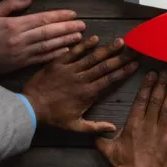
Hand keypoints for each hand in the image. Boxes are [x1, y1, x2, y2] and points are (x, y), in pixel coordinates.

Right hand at [0, 0, 85, 82]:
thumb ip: (10, 4)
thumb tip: (29, 0)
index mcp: (14, 25)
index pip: (42, 19)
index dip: (59, 16)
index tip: (73, 14)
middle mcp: (21, 39)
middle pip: (49, 32)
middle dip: (67, 28)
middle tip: (83, 25)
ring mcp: (22, 53)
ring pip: (48, 46)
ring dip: (65, 41)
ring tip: (80, 36)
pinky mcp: (21, 64)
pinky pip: (42, 58)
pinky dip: (55, 55)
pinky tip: (67, 51)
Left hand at [21, 35, 137, 133]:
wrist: (30, 107)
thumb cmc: (53, 118)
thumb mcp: (75, 126)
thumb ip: (95, 127)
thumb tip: (114, 128)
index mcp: (88, 93)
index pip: (110, 79)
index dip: (124, 71)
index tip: (136, 64)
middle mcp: (82, 78)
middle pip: (105, 66)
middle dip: (121, 57)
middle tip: (134, 48)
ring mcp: (70, 69)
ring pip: (92, 57)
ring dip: (107, 49)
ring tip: (121, 41)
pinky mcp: (58, 63)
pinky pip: (74, 52)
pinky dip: (84, 45)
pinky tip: (95, 38)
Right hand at [96, 70, 166, 166]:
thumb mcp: (108, 151)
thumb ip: (101, 139)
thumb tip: (94, 132)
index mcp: (133, 124)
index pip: (141, 100)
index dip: (147, 85)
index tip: (152, 74)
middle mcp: (148, 123)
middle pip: (156, 99)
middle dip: (162, 83)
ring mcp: (162, 131)